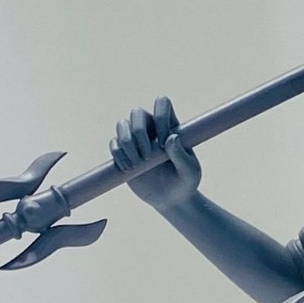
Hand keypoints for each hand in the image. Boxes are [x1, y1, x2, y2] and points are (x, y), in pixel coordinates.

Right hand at [110, 96, 201, 212]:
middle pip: (137, 112)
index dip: (161, 118)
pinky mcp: (124, 152)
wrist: (171, 199)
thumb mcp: (190, 172)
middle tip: (148, 156)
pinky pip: (114, 143)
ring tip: (137, 164)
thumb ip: (182, 156)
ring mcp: (136, 139)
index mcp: (171, 126)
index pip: (162, 104)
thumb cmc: (185, 182)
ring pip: (122, 125)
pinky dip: (118, 154)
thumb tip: (171, 138)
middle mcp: (152, 128)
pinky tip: (129, 168)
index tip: (166, 143)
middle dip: (139, 133)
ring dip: (127, 144)